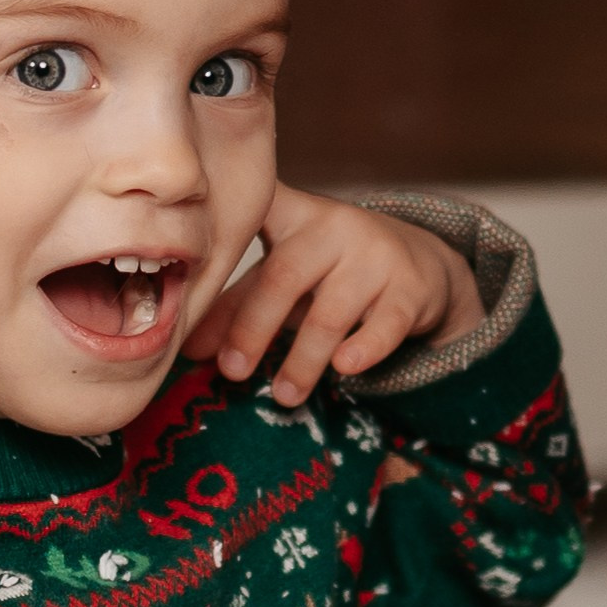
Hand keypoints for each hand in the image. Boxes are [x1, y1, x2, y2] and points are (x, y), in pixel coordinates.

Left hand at [182, 186, 477, 410]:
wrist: (421, 266)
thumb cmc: (332, 273)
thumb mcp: (284, 281)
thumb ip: (236, 306)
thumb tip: (185, 348)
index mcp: (294, 216)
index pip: (257, 211)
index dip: (231, 222)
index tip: (196, 244)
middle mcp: (334, 227)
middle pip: (284, 277)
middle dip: (253, 328)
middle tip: (232, 372)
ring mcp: (376, 256)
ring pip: (331, 312)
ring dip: (303, 359)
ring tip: (283, 396)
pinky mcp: (411, 289)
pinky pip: (386, 323)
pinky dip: (364, 347)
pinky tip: (345, 368)